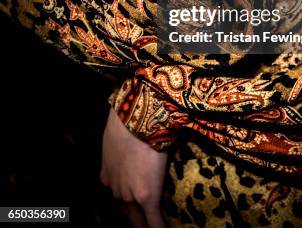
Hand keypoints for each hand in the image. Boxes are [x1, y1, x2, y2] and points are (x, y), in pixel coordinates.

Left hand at [100, 108, 167, 227]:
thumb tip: (131, 145)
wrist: (134, 120)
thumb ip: (119, 149)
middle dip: (135, 219)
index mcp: (108, 175)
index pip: (118, 195)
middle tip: (143, 221)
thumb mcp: (116, 137)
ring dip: (145, 223)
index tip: (134, 203)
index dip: (128, 202)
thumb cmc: (126, 121)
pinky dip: (159, 227)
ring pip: (137, 218)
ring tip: (154, 225)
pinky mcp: (147, 196)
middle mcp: (116, 189)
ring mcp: (130, 195)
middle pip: (126, 212)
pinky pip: (154, 220)